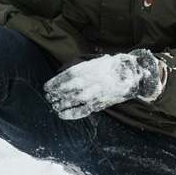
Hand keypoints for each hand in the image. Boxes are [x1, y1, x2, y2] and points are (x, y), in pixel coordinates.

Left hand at [44, 49, 166, 120]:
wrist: (129, 75)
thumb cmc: (109, 65)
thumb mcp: (91, 59)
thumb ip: (75, 64)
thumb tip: (60, 71)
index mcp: (82, 70)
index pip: (61, 80)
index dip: (52, 85)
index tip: (46, 88)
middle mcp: (84, 84)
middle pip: (63, 92)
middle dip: (54, 96)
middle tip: (48, 98)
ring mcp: (90, 95)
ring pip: (69, 103)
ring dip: (59, 105)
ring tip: (53, 106)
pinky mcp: (97, 105)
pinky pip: (80, 112)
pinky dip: (69, 114)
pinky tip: (62, 115)